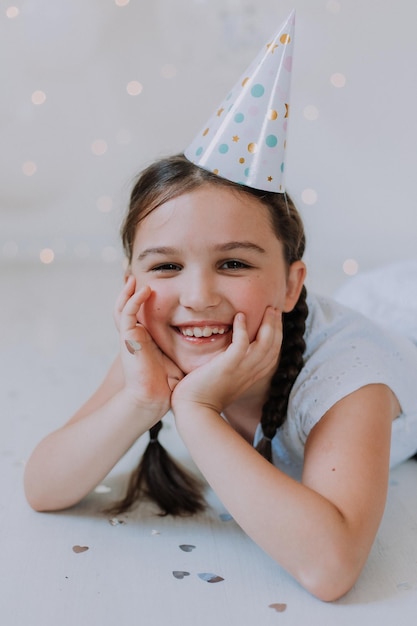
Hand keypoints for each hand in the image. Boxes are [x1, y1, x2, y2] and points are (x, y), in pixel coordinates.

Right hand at [114, 276, 183, 417]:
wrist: (153, 400)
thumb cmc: (167, 385)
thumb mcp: (178, 359)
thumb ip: (187, 349)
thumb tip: (210, 341)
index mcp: (144, 341)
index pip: (140, 316)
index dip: (142, 303)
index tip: (153, 288)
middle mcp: (134, 337)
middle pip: (127, 309)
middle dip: (130, 293)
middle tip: (136, 278)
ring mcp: (129, 337)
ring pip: (122, 308)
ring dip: (128, 293)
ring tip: (134, 279)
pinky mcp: (128, 339)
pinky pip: (127, 314)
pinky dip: (134, 301)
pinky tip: (144, 291)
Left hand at [171, 307, 281, 413]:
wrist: (193, 411)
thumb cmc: (202, 396)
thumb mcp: (224, 380)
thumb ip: (230, 367)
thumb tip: (224, 355)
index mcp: (251, 376)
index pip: (272, 354)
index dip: (276, 336)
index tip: (274, 321)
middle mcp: (250, 372)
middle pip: (274, 346)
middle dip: (277, 326)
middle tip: (275, 309)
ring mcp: (241, 369)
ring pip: (265, 343)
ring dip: (269, 324)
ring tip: (268, 309)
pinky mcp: (228, 366)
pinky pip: (241, 343)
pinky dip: (242, 328)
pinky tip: (240, 316)